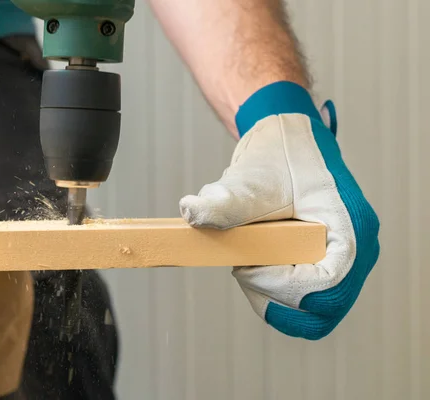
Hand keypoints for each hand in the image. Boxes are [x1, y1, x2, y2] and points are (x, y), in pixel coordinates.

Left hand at [179, 81, 379, 339]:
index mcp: (350, 227)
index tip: (243, 266)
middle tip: (244, 268)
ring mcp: (341, 261)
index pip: (326, 283)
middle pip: (322, 308)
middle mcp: (355, 250)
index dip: (280, 284)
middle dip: (275, 298)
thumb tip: (192, 212)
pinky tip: (253, 265)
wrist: (287, 142)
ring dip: (273, 298)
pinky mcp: (323, 265)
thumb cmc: (278, 156)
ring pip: (313, 311)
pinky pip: (303, 300)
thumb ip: (226, 201)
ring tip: (248, 262)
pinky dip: (273, 294)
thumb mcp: (250, 178)